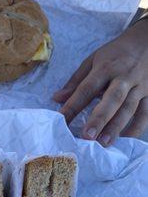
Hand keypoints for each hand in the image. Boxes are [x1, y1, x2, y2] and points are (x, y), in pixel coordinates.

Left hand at [54, 19, 147, 145]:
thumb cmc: (116, 54)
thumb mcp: (93, 60)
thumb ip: (75, 81)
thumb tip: (56, 99)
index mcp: (106, 67)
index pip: (86, 88)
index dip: (73, 105)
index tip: (61, 120)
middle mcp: (124, 77)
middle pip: (112, 99)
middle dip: (100, 118)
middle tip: (88, 136)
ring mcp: (140, 86)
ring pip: (129, 108)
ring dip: (116, 127)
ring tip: (104, 143)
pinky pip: (146, 113)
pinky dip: (137, 128)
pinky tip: (124, 140)